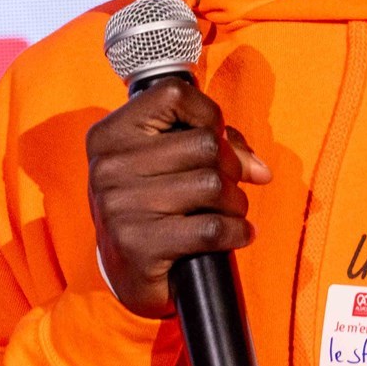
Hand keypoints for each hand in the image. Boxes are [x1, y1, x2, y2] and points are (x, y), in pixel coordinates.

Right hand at [86, 78, 270, 318]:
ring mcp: (121, 207)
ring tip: (227, 212)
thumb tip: (257, 168)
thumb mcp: (163, 161)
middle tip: (228, 187)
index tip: (214, 137)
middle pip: (205, 145)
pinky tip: (235, 235)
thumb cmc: (151, 204)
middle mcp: (109, 167)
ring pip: (213, 185)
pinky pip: (213, 228)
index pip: (173, 95)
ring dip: (234, 202)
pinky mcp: (141, 245)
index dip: (208, 114)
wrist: (124, 271)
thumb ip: (207, 142)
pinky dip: (237, 232)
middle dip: (231, 167)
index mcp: (110, 135)